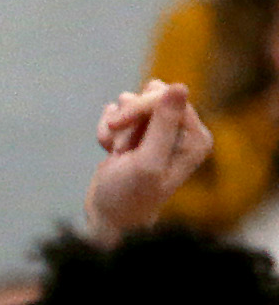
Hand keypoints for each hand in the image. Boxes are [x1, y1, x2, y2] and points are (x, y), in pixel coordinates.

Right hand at [86, 79, 210, 242]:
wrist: (108, 218)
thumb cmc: (129, 196)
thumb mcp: (147, 162)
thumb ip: (163, 125)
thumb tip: (179, 86)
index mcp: (195, 138)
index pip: (170, 98)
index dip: (140, 107)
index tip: (118, 125)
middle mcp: (183, 132)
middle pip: (151, 97)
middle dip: (127, 120)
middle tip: (119, 147)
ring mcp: (161, 132)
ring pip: (132, 105)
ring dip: (116, 127)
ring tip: (115, 153)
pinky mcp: (140, 134)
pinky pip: (120, 114)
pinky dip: (108, 131)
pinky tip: (108, 151)